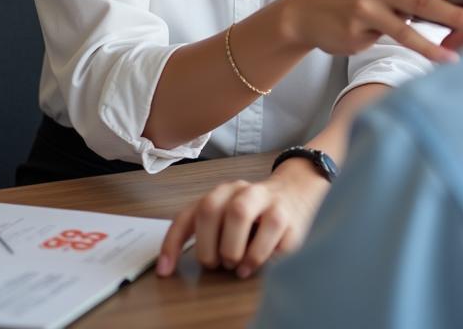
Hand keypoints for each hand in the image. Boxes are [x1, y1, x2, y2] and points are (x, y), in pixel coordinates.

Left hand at [156, 159, 328, 278]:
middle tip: (217, 263)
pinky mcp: (289, 215)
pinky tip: (255, 263)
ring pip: (238, 213)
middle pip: (210, 209)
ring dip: (232, 248)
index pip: (189, 214)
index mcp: (222, 193)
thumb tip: (170, 266)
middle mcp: (242, 191)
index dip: (173, 243)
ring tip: (236, 265)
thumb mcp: (227, 214)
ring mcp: (266, 199)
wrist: (297, 190)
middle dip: (208, 246)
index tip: (165, 272)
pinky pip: (269, 236)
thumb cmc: (255, 212)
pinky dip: (257, 257)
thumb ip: (204, 231)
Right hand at [278, 0, 462, 64]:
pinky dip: (414, 51)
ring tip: (455, 58)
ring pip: (407, 26)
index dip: (458, 5)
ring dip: (434, 44)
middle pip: (425, 1)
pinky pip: (389, 42)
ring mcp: (367, 6)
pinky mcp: (356, 28)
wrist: (306, 11)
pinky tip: (431, 60)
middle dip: (456, 15)